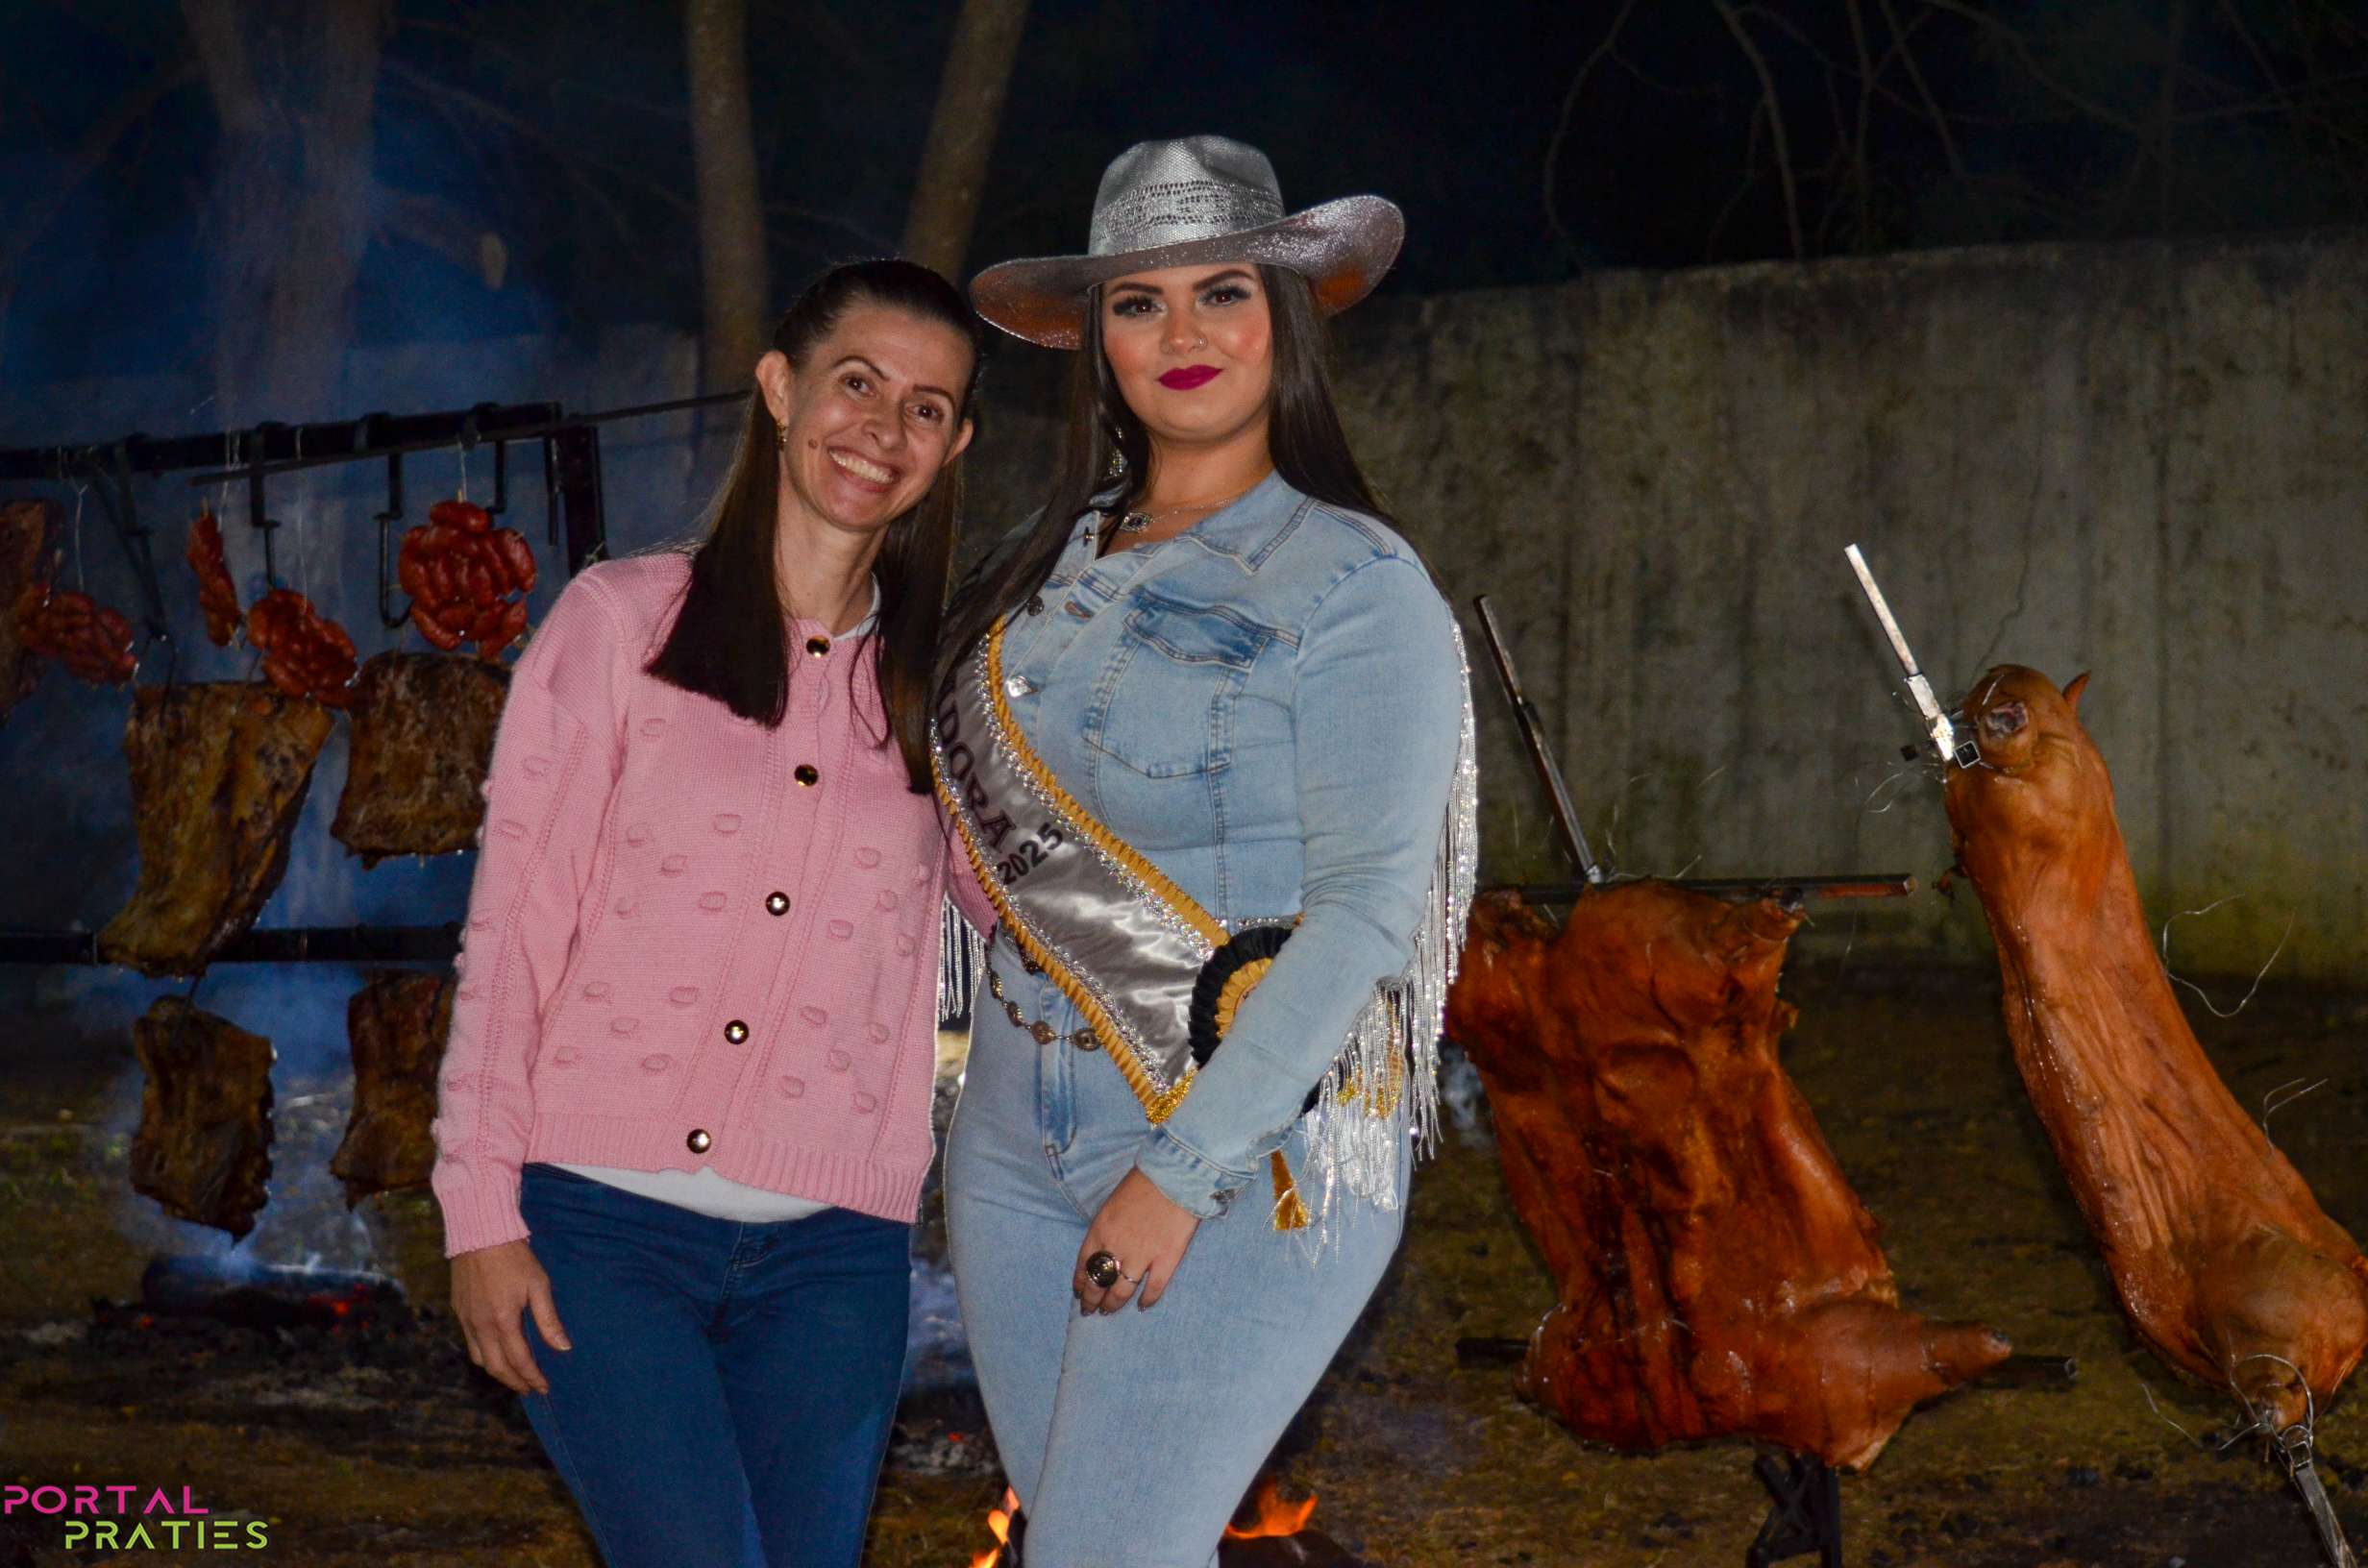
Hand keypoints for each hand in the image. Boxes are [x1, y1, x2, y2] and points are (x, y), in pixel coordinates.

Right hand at [451, 1238, 570, 1393]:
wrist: (481, 1234)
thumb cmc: (515, 1258)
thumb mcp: (538, 1286)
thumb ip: (548, 1320)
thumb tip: (563, 1348)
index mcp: (503, 1321)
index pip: (519, 1361)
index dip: (532, 1378)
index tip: (544, 1387)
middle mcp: (481, 1326)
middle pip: (496, 1368)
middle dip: (515, 1382)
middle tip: (530, 1389)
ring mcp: (466, 1320)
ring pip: (480, 1359)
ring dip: (498, 1372)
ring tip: (515, 1376)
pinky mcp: (458, 1312)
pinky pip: (470, 1344)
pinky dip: (484, 1356)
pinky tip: (495, 1353)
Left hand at [1073, 1167, 1200, 1314]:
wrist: (1174, 1177)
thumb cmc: (1142, 1184)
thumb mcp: (1111, 1204)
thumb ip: (1105, 1229)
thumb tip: (1104, 1249)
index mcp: (1100, 1231)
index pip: (1083, 1265)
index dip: (1080, 1283)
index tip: (1079, 1293)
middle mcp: (1116, 1247)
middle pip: (1099, 1282)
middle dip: (1092, 1299)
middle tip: (1090, 1309)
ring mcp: (1142, 1256)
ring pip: (1121, 1291)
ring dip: (1113, 1304)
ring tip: (1109, 1311)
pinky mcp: (1166, 1260)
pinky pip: (1153, 1288)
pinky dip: (1147, 1300)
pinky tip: (1142, 1306)